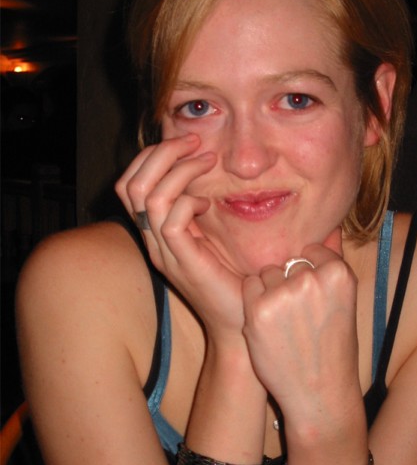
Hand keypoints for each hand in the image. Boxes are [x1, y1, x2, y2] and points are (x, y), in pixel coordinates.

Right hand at [116, 134, 245, 338]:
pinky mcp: (182, 263)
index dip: (152, 156)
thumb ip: (198, 209)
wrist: (239, 322)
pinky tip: (208, 204)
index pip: (130, 184)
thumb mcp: (210, 236)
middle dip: (160, 153)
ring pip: (147, 197)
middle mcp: (152, 241)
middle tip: (193, 142)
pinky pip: (170, 221)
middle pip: (130, 185)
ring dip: (179, 170)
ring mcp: (164, 253)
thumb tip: (203, 172)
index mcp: (156, 233)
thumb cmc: (231, 279)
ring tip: (207, 161)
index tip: (187, 143)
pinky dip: (188, 201)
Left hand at [242, 228, 361, 436]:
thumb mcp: (345, 302)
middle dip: (287, 281)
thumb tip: (330, 226)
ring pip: (266, 272)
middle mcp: (312, 279)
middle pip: (287, 261)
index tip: (311, 298)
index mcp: (339, 274)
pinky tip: (268, 325)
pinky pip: (249, 285)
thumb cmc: (333, 348)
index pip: (311, 250)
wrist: (319, 393)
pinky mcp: (257, 309)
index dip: (306, 272)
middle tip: (296, 314)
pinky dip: (253, 301)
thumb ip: (335, 263)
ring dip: (268, 290)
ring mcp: (283, 294)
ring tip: (283, 322)